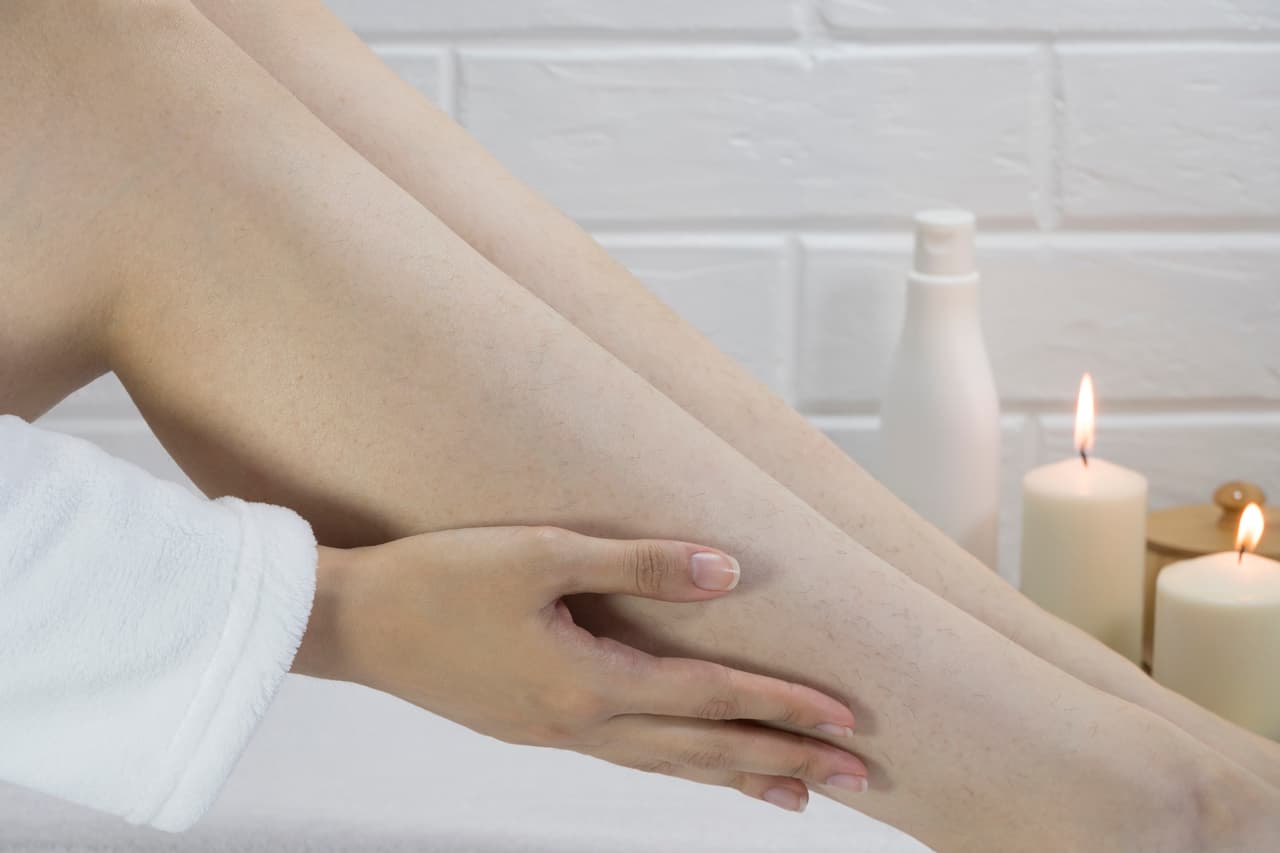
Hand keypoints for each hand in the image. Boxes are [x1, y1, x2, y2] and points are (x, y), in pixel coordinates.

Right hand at [294, 526, 867, 811]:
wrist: (357, 626)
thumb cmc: (440, 581)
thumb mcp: (542, 555)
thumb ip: (637, 566)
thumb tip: (726, 572)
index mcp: (588, 683)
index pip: (710, 699)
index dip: (781, 706)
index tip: (844, 719)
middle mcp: (581, 724)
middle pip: (703, 751)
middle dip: (784, 761)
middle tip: (857, 779)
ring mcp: (557, 735)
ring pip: (669, 766)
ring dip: (737, 775)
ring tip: (795, 792)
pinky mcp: (537, 728)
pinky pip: (631, 758)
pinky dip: (680, 766)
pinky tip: (691, 761)